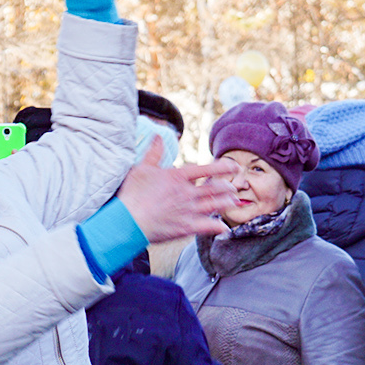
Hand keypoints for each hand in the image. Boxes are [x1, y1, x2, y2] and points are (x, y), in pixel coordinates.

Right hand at [116, 139, 239, 241]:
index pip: (205, 169)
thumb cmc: (132, 194)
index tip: (234, 166)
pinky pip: (208, 227)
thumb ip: (154, 153)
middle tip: (235, 186)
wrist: (128, 221)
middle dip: (228, 187)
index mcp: (178, 177)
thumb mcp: (142, 168)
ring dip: (227, 203)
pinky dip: (218, 227)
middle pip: (215, 188)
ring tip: (235, 202)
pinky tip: (224, 228)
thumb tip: (158, 136)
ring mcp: (188, 210)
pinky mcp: (186, 227)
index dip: (222, 167)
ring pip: (215, 205)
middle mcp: (187, 193)